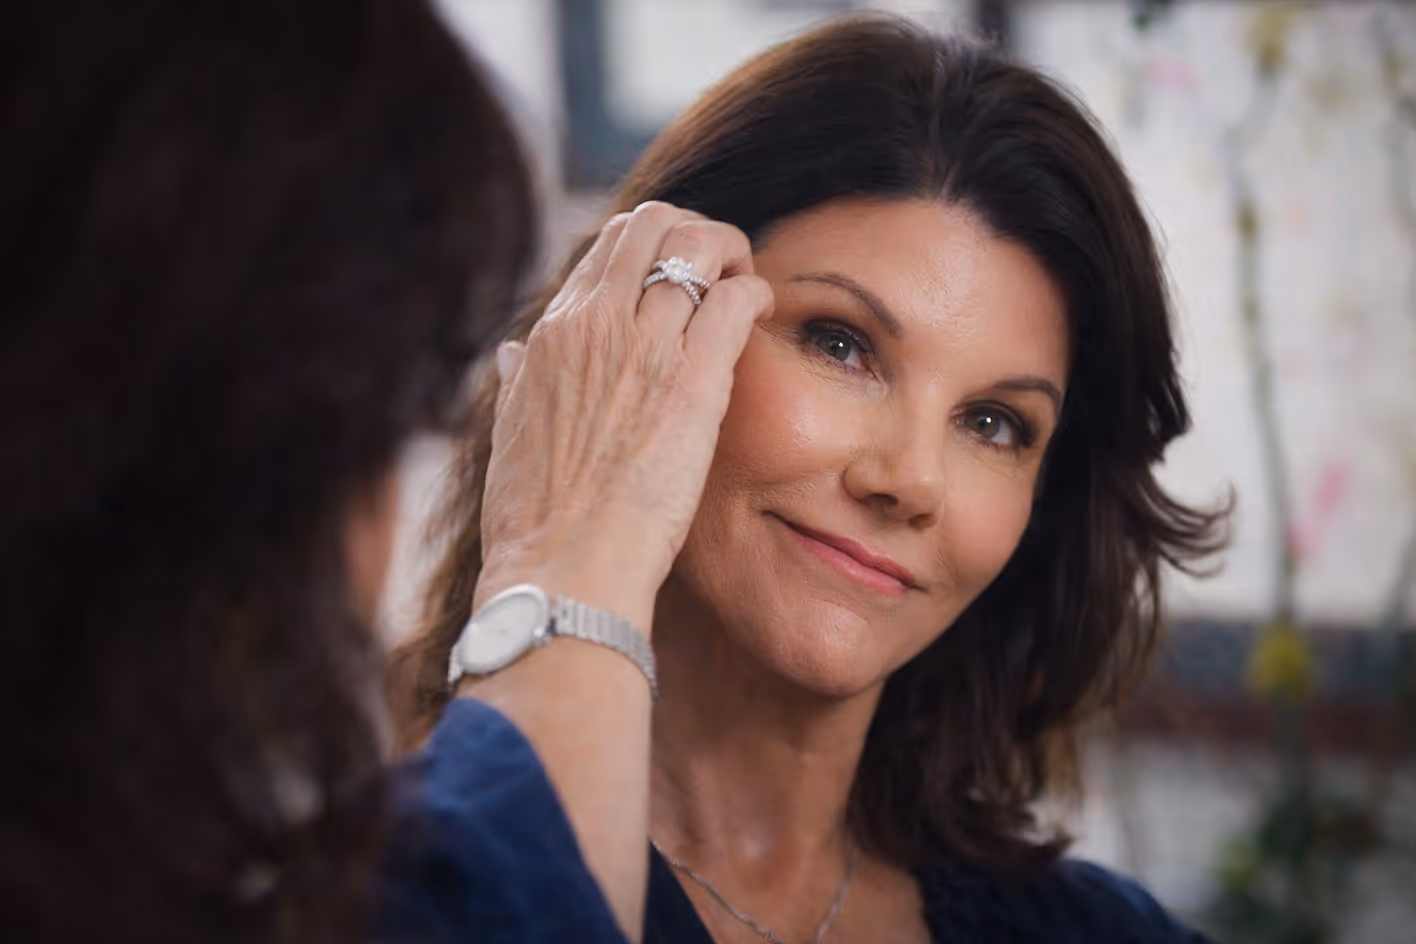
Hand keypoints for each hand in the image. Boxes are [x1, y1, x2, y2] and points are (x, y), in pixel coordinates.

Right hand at [475, 202, 772, 632]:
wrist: (562, 572)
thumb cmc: (536, 522)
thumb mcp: (509, 435)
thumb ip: (520, 383)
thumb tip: (512, 353)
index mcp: (550, 336)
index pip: (608, 249)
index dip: (651, 251)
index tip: (677, 281)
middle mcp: (594, 324)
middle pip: (654, 224)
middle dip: (695, 232)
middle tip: (720, 270)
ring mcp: (644, 346)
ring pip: (699, 245)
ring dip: (731, 255)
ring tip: (745, 287)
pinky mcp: (693, 381)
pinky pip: (736, 298)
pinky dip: (756, 292)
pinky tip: (762, 313)